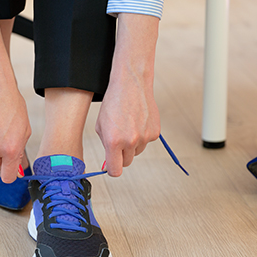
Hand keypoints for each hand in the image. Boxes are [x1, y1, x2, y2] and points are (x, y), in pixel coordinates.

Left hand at [95, 13, 161, 176]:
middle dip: (121, 155)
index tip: (110, 165)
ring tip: (127, 126)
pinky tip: (137, 122)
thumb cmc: (113, 103)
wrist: (130, 85)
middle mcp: (130, 141)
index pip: (115, 170)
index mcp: (113, 141)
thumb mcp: (101, 126)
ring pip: (137, 152)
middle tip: (118, 141)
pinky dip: (142, 136)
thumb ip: (105, 145)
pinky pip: (146, 142)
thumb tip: (108, 164)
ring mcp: (145, 137)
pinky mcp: (155, 133)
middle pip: (126, 162)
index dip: (112, 169)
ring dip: (132, 144)